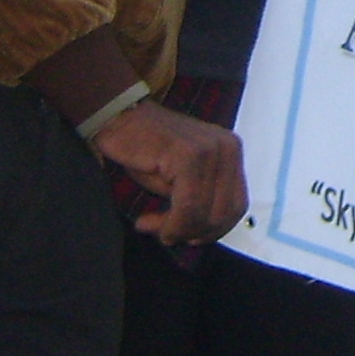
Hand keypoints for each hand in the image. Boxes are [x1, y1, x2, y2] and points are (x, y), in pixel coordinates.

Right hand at [90, 101, 248, 244]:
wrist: (117, 117)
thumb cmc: (145, 149)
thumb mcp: (179, 180)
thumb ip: (197, 202)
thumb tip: (197, 236)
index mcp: (231, 152)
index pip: (237, 205)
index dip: (213, 229)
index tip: (188, 237)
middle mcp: (228, 148)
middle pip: (225, 213)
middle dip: (194, 233)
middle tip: (164, 234)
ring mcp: (212, 150)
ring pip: (206, 213)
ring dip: (177, 230)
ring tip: (150, 226)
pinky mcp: (191, 156)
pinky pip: (188, 206)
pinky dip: (170, 223)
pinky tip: (146, 221)